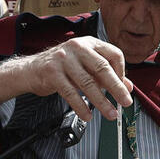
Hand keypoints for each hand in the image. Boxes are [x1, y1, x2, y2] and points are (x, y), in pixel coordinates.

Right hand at [0, 36, 133, 121]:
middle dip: (116, 88)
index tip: (124, 88)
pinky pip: (71, 93)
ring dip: (101, 101)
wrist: (31, 69)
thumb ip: (105, 74)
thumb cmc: (62, 67)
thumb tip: (128, 87)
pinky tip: (88, 116)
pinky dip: (81, 107)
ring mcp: (64, 59)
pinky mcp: (52, 73)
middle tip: (125, 102)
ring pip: (88, 83)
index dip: (122, 72)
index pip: (114, 54)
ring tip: (110, 113)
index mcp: (89, 43)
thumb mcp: (85, 65)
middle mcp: (78, 47)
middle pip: (103, 68)